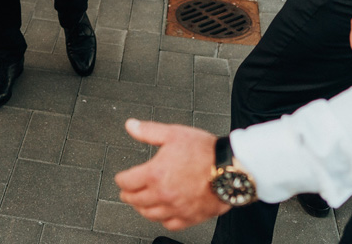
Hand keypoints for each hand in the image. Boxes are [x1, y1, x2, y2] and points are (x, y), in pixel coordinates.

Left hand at [116, 119, 230, 229]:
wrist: (231, 167)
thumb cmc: (205, 151)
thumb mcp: (173, 133)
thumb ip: (148, 131)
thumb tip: (131, 126)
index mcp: (155, 174)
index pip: (126, 182)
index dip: (121, 179)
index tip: (121, 178)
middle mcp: (163, 194)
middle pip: (135, 201)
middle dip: (128, 195)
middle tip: (127, 192)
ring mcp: (176, 208)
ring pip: (149, 215)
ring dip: (142, 208)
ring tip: (141, 202)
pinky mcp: (190, 217)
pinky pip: (169, 224)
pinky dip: (162, 219)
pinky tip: (163, 212)